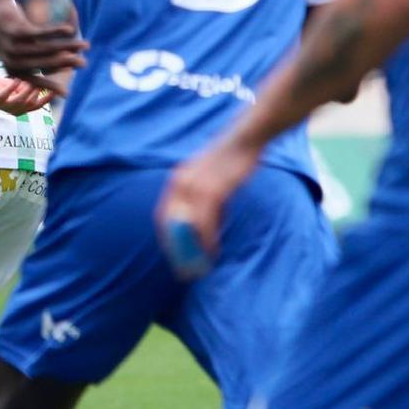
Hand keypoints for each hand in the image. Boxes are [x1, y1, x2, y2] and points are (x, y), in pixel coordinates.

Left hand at [0, 0, 86, 95]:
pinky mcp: (16, 30)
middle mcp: (12, 59)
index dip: (51, 87)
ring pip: (45, 49)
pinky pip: (41, 33)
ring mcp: (13, 45)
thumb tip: (61, 69)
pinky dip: (57, 31)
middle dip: (66, 63)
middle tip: (83, 63)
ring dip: (66, 46)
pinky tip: (70, 30)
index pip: (35, 81)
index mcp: (12, 68)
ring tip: (83, 45)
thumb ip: (37, 60)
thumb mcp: (22, 49)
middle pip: (44, 64)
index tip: (66, 94)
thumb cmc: (12, 31)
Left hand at [0, 73, 52, 116]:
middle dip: (35, 93)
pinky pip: (5, 95)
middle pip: (30, 104)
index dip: (46, 99)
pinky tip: (16, 79)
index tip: (55, 91)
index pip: (37, 106)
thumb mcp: (17, 87)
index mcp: (20, 108)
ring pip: (19, 101)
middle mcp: (13, 110)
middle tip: (37, 83)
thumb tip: (39, 84)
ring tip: (28, 82)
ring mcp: (4, 106)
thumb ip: (28, 87)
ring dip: (26, 91)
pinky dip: (12, 87)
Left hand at [155, 139, 262, 279]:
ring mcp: (194, 188)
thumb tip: (205, 227)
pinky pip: (205, 223)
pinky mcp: (211, 191)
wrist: (245, 139)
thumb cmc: (231, 159)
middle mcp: (180, 185)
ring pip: (188, 228)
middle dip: (176, 250)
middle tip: (183, 269)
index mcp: (178, 181)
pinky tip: (212, 251)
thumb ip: (204, 201)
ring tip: (199, 266)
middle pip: (171, 225)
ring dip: (193, 250)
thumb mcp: (210, 179)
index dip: (166, 238)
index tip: (172, 255)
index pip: (163, 215)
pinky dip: (207, 241)